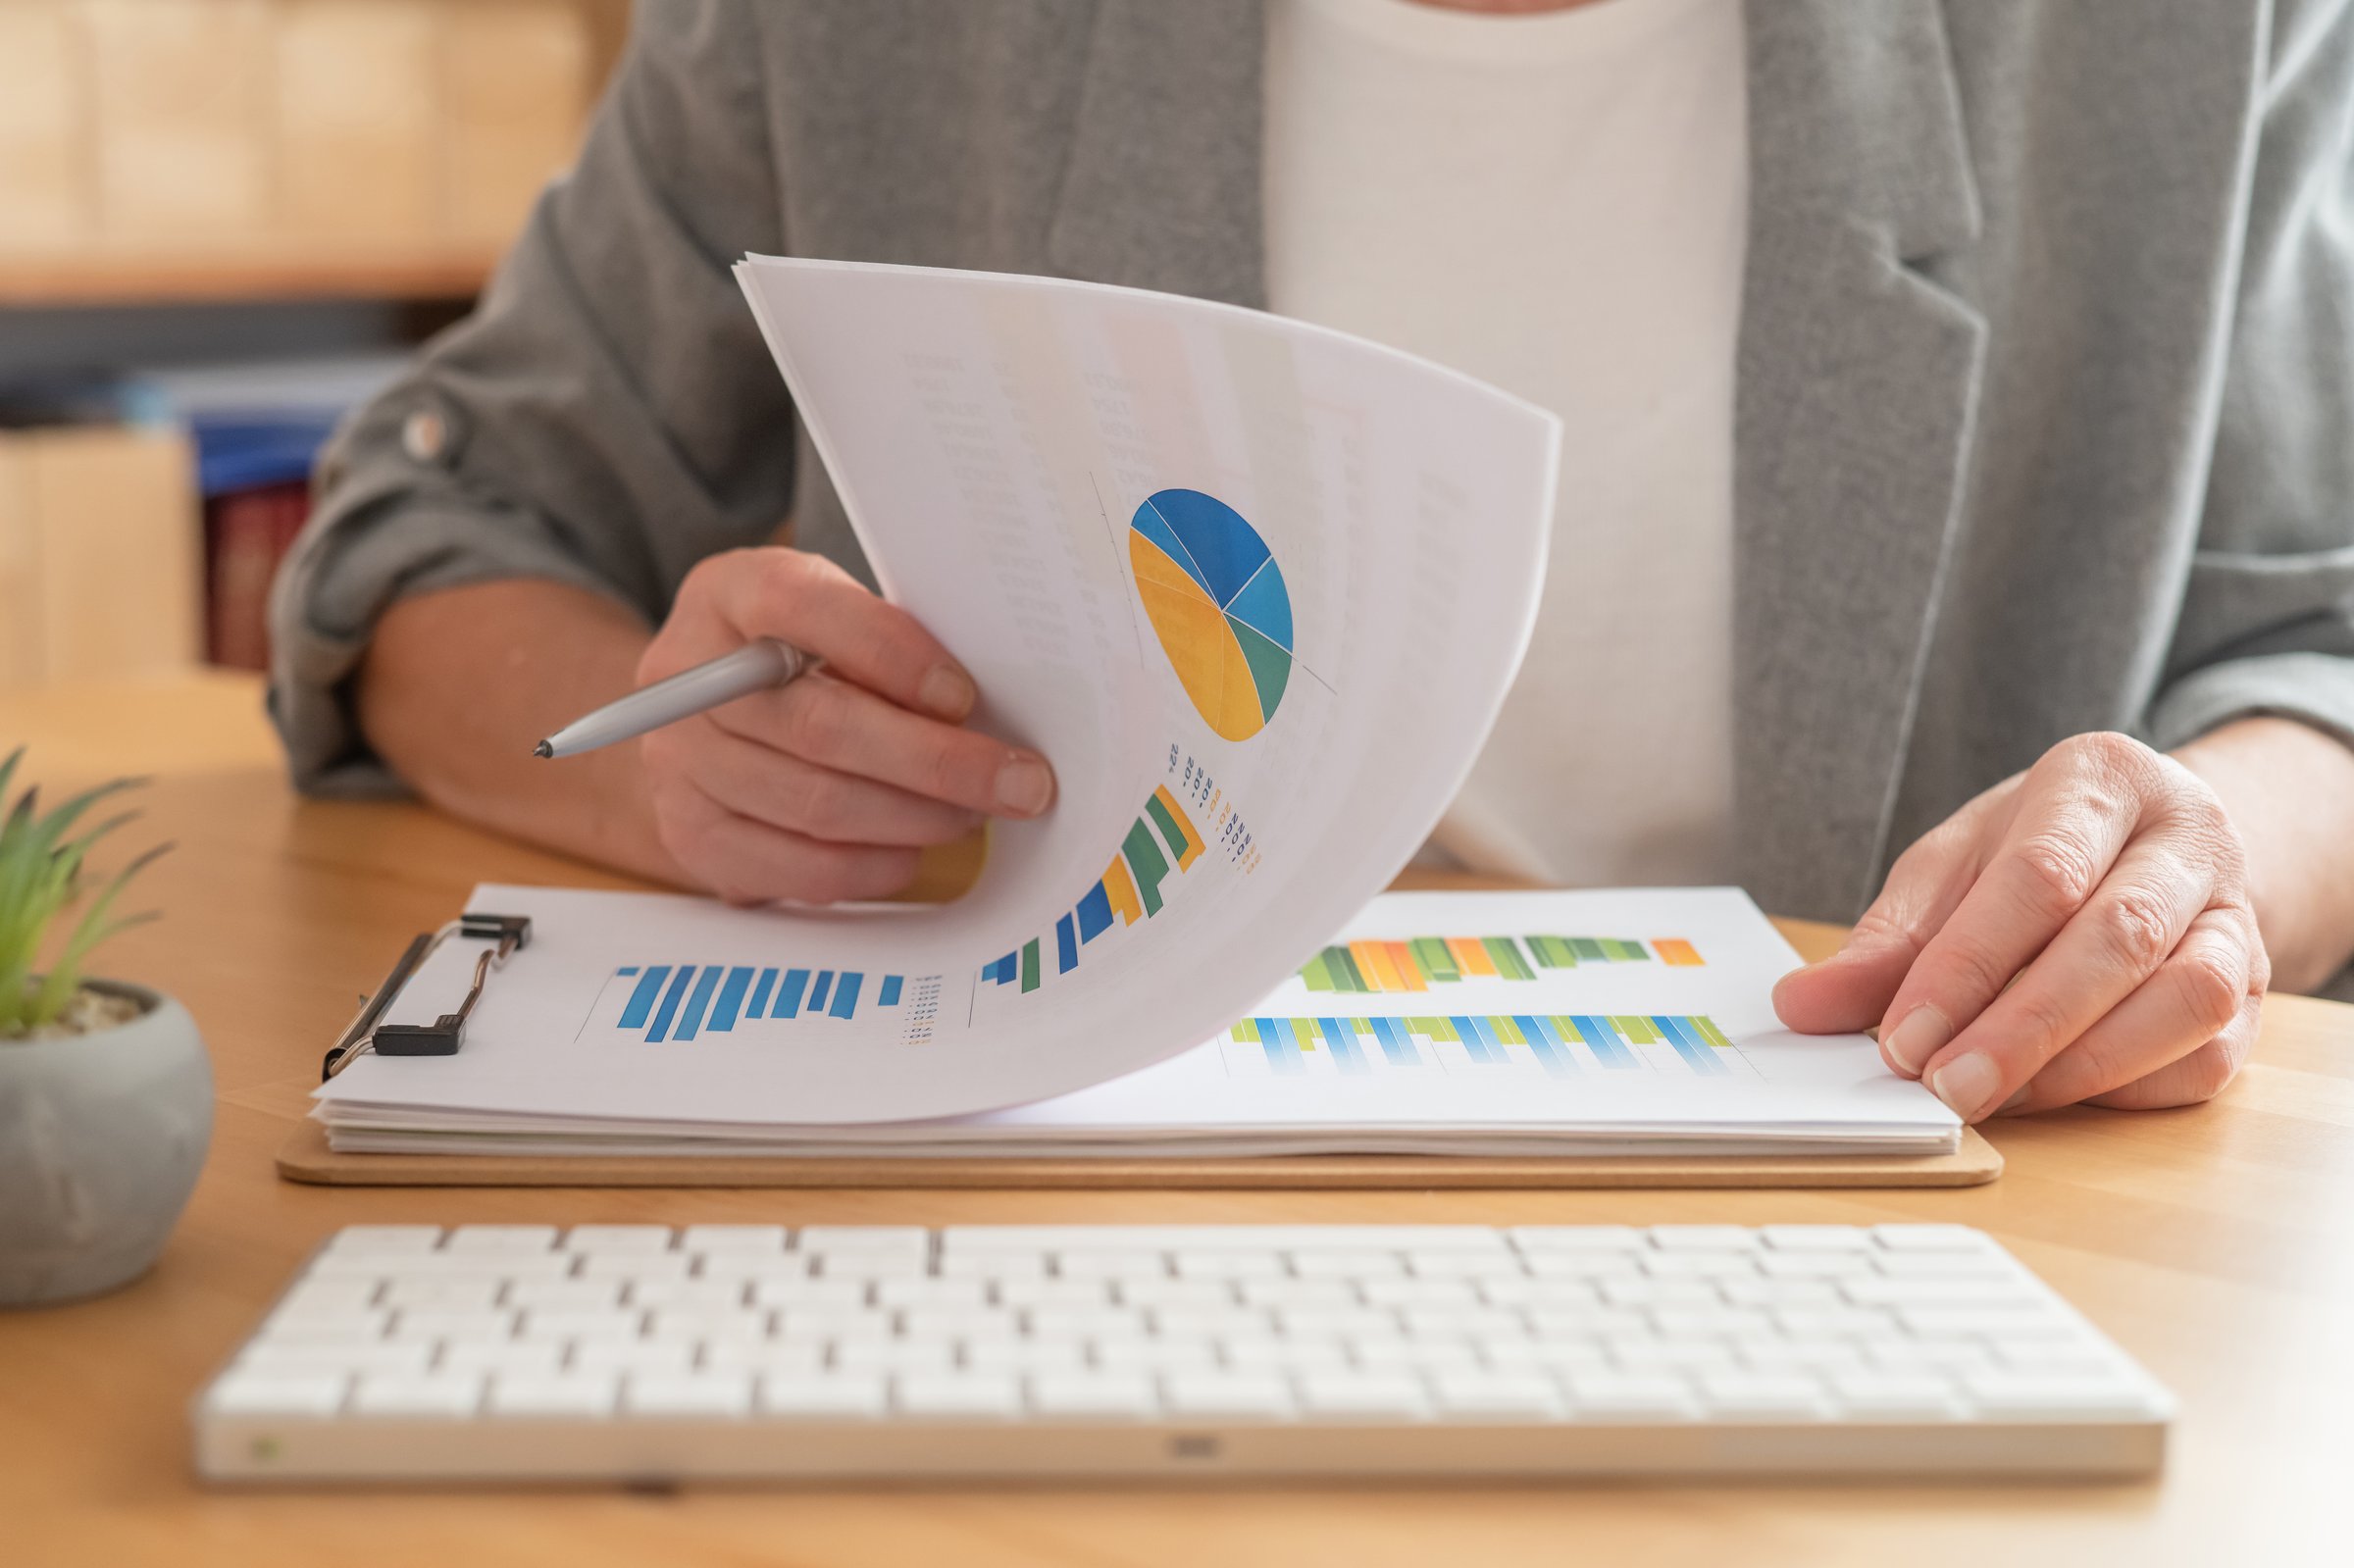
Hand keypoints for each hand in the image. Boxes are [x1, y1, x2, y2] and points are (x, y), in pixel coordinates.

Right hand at [633, 547, 1054, 904]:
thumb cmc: (797, 655)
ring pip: (816, 804)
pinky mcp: (689, 832)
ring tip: (973, 814)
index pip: (802, 607)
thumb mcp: (833, 614)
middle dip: (937, 762)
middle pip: (820, 726)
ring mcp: (678, 759)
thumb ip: (888, 642)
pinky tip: (913, 850)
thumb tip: (982, 711)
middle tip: (1018, 782)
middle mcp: (686, 675)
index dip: (890, 653)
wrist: (701, 712)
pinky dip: (871, 866)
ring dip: (916, 818)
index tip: (964, 697)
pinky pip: (794, 867)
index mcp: (730, 591)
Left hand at [1772, 732, 2267, 1119]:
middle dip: (2021, 1028)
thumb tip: (1802, 1004)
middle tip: (1946, 1087)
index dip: (1966, 967)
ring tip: (1994, 1097)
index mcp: (2103, 781)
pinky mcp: (2255, 991)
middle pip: (2116, 939)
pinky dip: (2126, 1087)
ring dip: (2079, 1065)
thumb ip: (1885, 940)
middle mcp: (2188, 840)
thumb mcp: (1950, 868)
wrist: (2148, 845)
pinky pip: (2208, 1054)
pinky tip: (2053, 1095)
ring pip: (2183, 999)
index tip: (1900, 1039)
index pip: (2040, 877)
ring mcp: (2236, 915)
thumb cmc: (2038, 850)